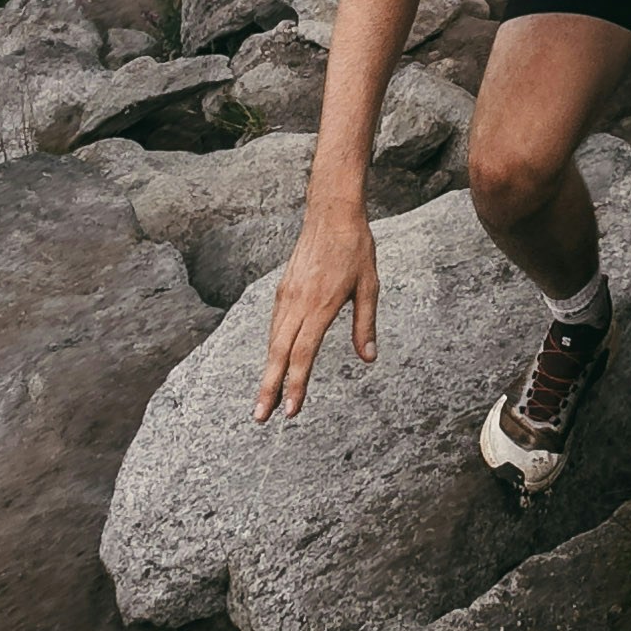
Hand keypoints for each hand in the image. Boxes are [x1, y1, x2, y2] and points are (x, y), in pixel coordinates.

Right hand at [254, 209, 378, 417]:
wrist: (331, 213)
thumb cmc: (355, 248)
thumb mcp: (369, 286)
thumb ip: (365, 324)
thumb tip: (368, 358)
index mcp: (320, 305)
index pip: (304, 354)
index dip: (296, 384)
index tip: (290, 410)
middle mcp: (298, 303)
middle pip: (279, 354)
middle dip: (269, 388)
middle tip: (260, 417)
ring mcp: (286, 295)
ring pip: (273, 341)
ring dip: (267, 371)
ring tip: (263, 398)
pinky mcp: (283, 288)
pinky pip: (274, 325)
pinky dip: (272, 348)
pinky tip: (273, 362)